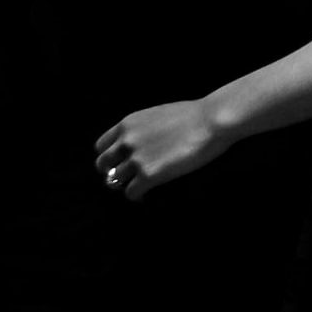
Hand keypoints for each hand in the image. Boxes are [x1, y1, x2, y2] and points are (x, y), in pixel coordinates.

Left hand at [93, 101, 227, 201]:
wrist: (211, 120)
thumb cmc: (193, 116)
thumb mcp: (157, 115)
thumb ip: (141, 129)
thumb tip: (139, 144)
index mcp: (127, 124)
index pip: (101, 146)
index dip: (110, 157)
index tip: (120, 163)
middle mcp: (126, 141)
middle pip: (103, 165)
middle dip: (113, 172)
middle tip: (127, 177)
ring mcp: (136, 158)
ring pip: (115, 181)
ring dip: (127, 184)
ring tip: (140, 187)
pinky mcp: (148, 175)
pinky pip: (131, 193)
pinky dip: (137, 196)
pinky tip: (147, 194)